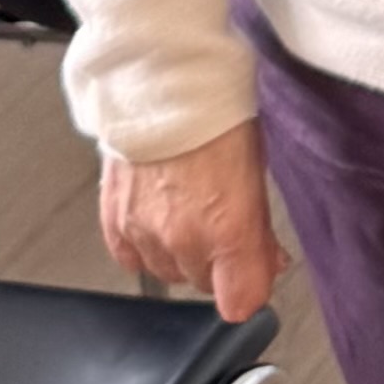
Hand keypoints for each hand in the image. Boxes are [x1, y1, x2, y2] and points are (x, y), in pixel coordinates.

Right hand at [101, 123, 283, 319]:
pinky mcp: (114, 221)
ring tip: (190, 210)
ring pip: (169, 273)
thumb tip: (268, 261)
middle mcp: (184, 239)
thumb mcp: (257, 171)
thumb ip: (260, 229)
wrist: (163, 80)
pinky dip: (146, 246)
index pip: (241, 303)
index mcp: (229, 229)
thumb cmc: (215, 115)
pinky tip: (160, 218)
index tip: (256, 272)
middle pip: (205, 286)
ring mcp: (145, 233)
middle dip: (219, 262)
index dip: (251, 289)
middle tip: (225, 224)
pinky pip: (132, 259)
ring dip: (182, 253)